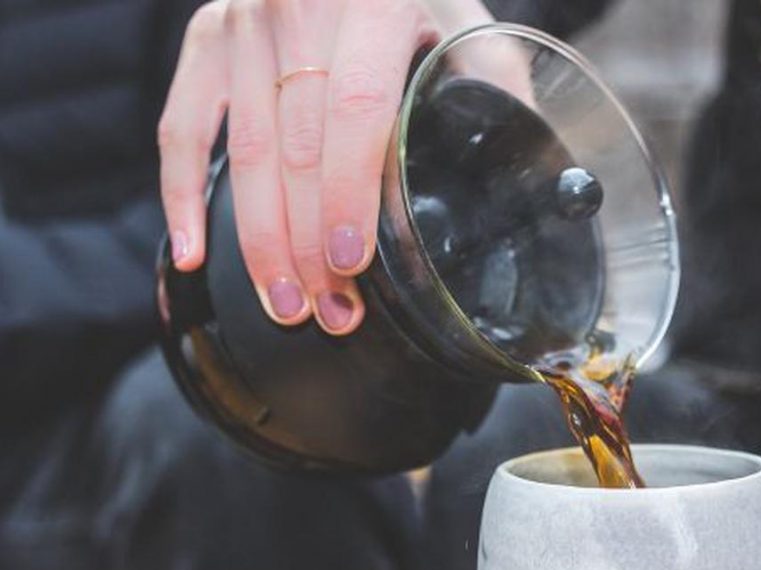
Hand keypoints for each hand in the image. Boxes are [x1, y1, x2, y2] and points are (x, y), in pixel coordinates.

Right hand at [158, 0, 490, 334]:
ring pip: (240, 150)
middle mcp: (297, 2)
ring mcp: (244, 18)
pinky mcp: (209, 36)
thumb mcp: (474, 29)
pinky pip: (181, 125)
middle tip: (329, 312)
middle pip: (293, 146)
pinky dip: (182, 193)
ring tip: (285, 305)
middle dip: (308, 243)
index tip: (350, 264)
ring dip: (259, 240)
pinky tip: (191, 255)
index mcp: (374, 0)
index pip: (352, 110)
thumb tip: (544, 187)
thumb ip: (498, 97)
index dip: (347, 195)